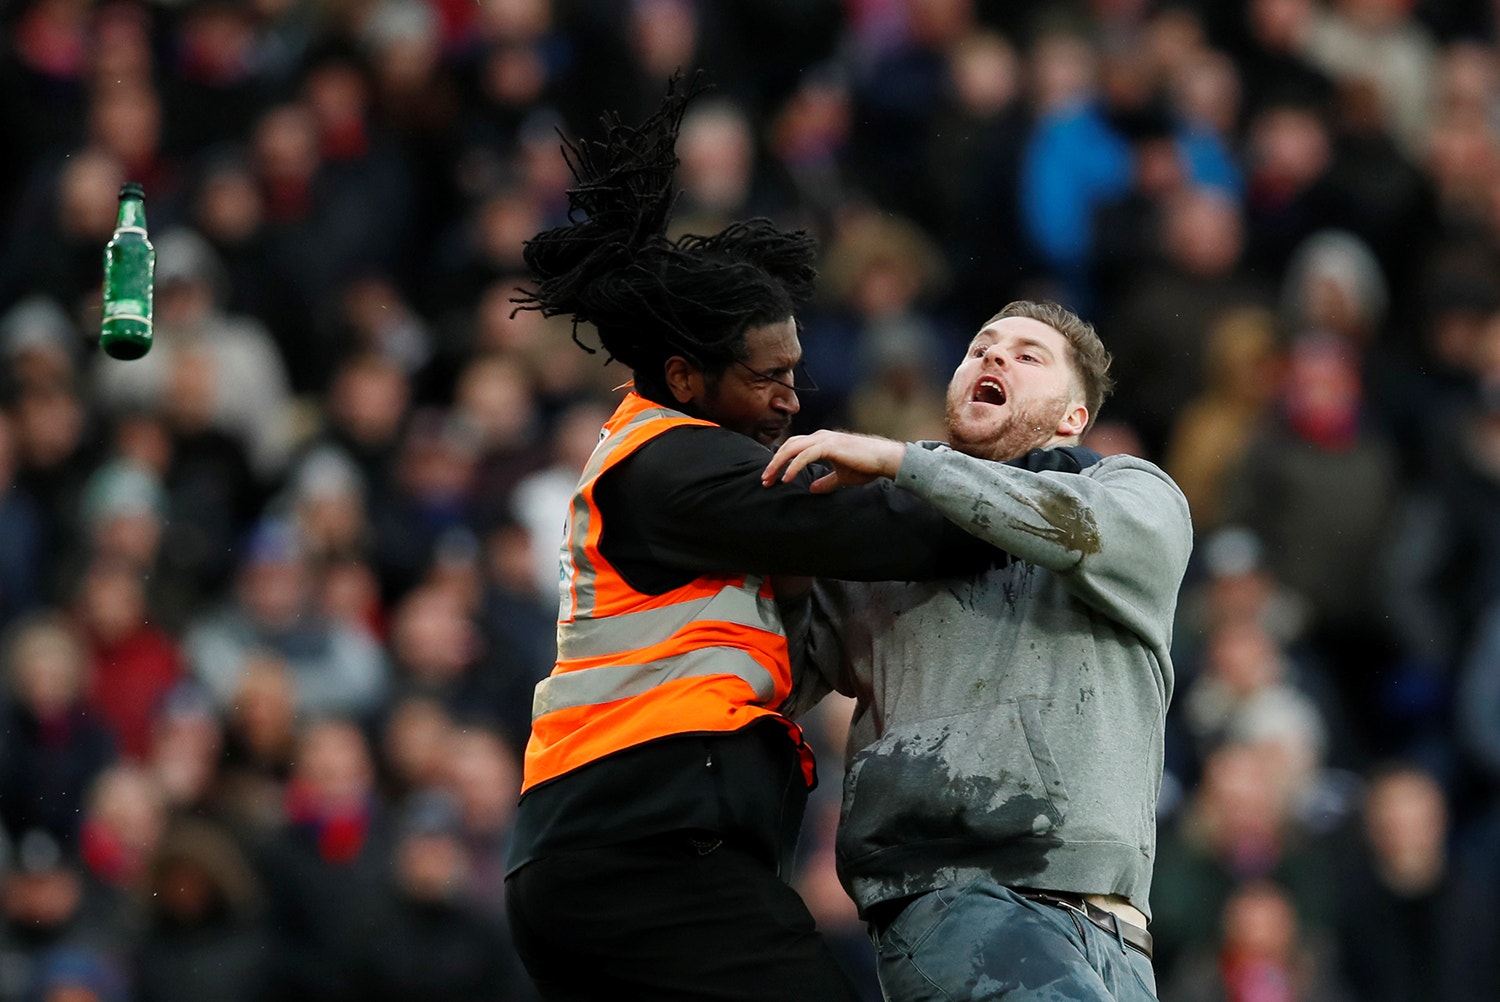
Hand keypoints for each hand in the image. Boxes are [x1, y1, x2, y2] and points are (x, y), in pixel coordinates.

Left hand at [761, 430, 904, 492]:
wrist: (884, 459)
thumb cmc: (866, 466)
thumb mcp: (841, 477)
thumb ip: (826, 481)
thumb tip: (812, 489)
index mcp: (820, 441)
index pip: (793, 448)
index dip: (779, 461)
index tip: (771, 478)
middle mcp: (820, 437)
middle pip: (788, 446)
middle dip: (773, 463)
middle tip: (764, 480)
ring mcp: (824, 440)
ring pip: (792, 448)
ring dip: (778, 464)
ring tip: (770, 479)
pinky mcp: (830, 446)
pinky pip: (804, 456)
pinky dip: (793, 467)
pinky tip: (786, 478)